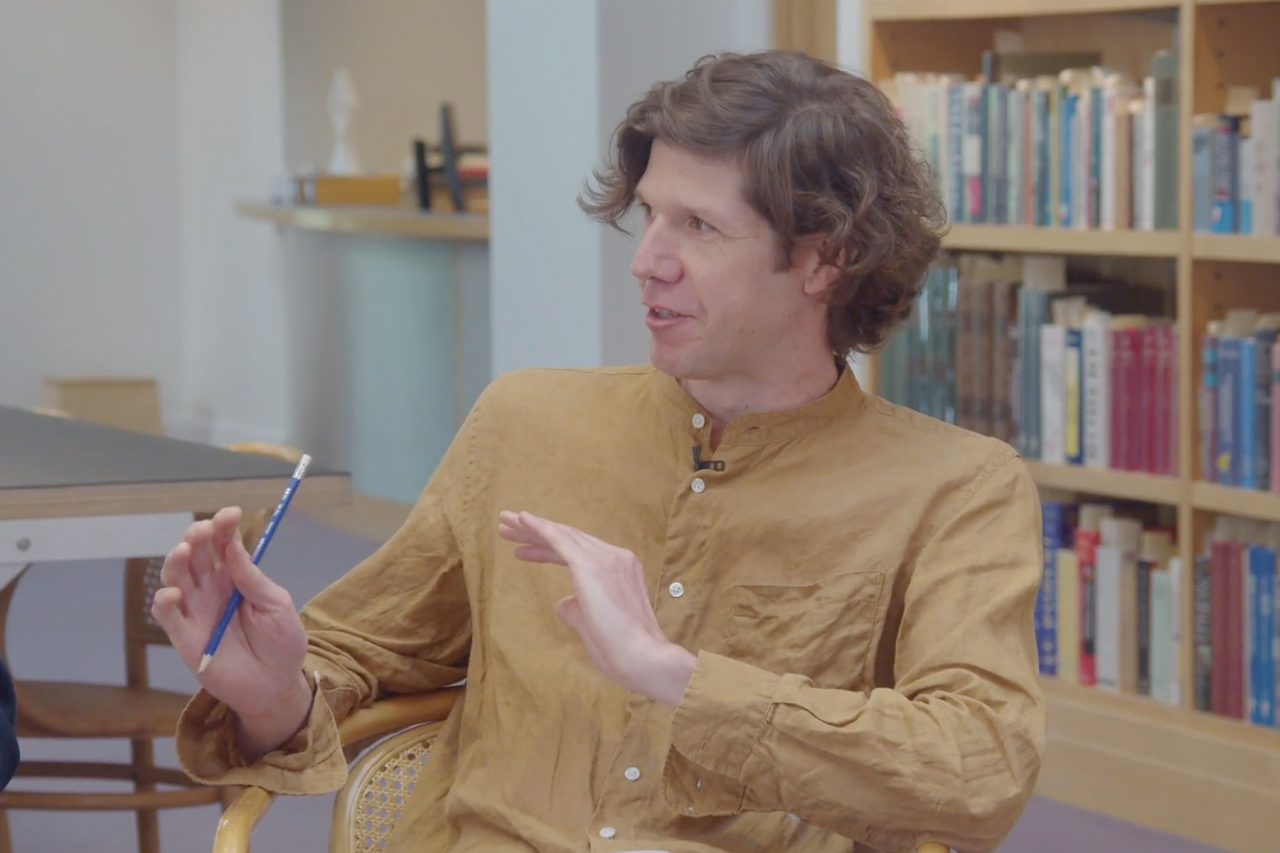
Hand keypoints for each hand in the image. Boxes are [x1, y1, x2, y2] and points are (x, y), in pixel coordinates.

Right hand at [151, 507, 311, 756]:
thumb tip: (233, 546)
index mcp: (237, 576)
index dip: (224, 526)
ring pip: (175, 578)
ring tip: (184, 552)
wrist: (276, 685)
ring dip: (175, 562)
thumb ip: (252, 579)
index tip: (231, 514)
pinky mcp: (184, 637)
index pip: (224, 543)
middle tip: (202, 530)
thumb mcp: (276, 605)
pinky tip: (173, 594)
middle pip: (196, 554)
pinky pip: (166, 615)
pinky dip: (164, 601)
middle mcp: (212, 588)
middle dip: (196, 537)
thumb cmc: (282, 642)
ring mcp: (196, 610)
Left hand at [498, 511, 694, 705]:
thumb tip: (564, 603)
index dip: (548, 550)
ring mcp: (605, 558)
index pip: (579, 553)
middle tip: (509, 526)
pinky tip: (522, 520)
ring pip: (563, 535)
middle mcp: (615, 557)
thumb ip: (578, 609)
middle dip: (537, 533)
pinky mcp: (591, 565)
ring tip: (505, 523)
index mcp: (620, 570)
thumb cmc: (621, 650)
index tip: (524, 550)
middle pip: (569, 538)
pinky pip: (560, 539)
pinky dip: (541, 528)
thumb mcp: (595, 625)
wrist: (642, 658)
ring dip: (532, 528)